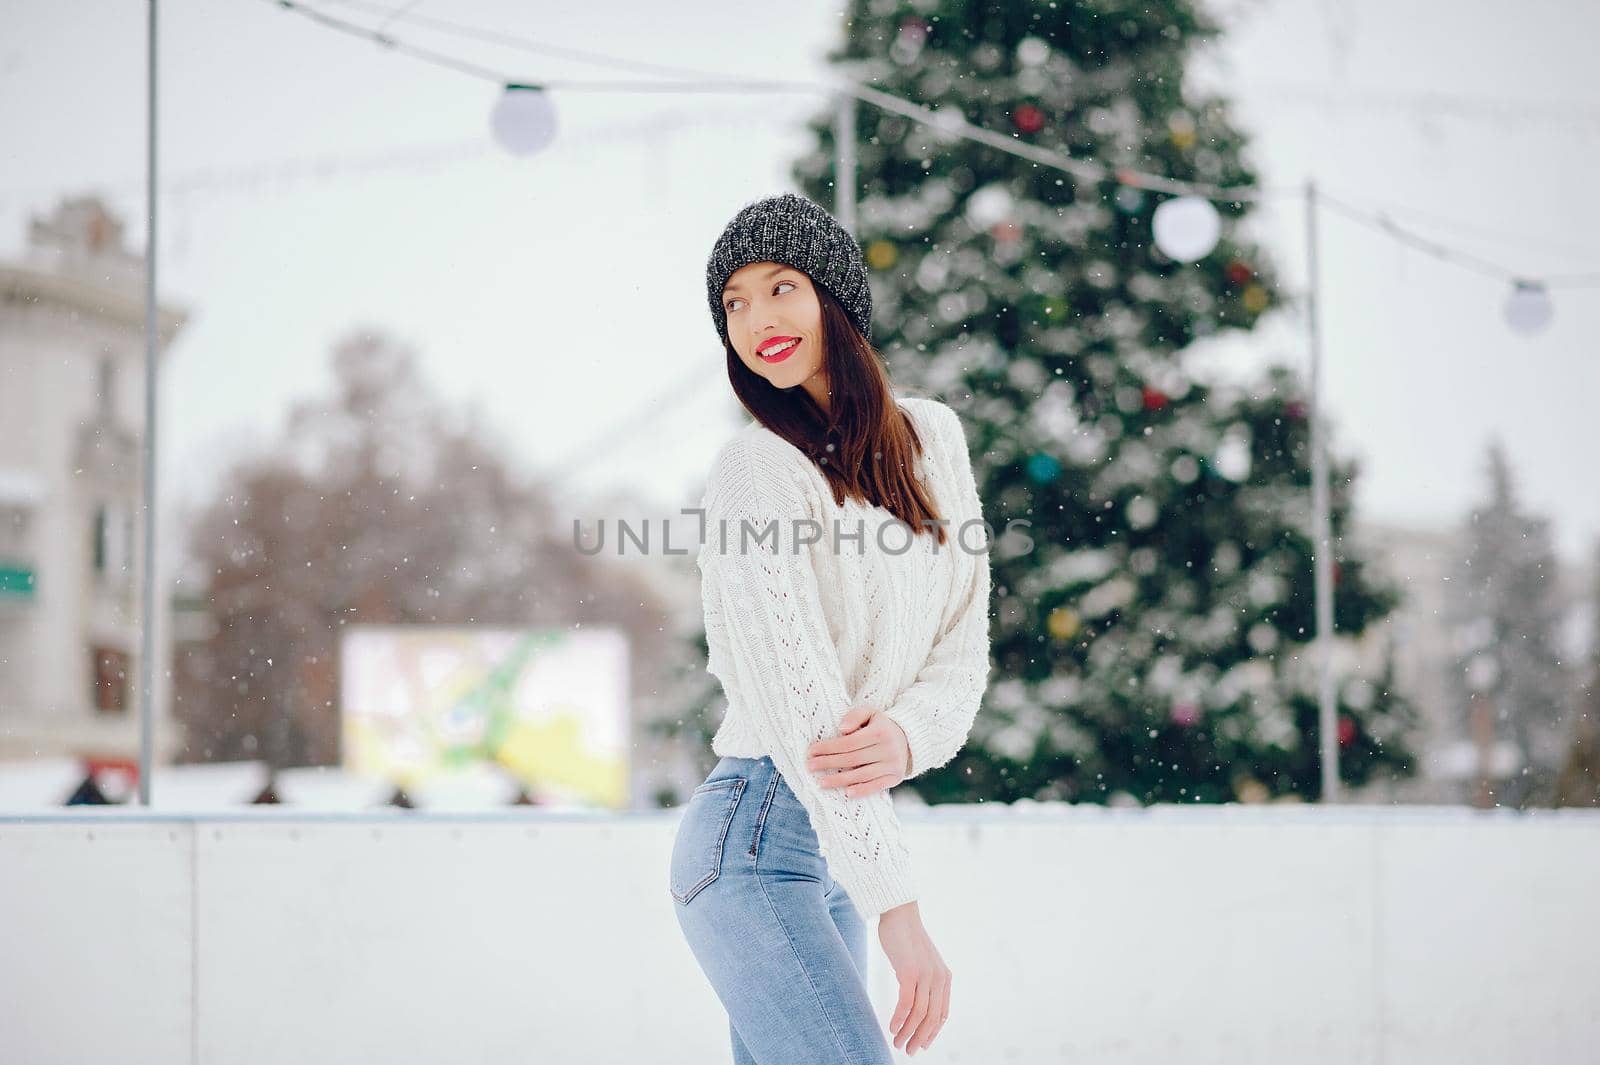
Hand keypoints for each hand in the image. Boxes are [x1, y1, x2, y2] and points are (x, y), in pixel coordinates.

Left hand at [805, 705, 911, 797]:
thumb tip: (841, 730)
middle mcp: (888, 749)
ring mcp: (892, 765)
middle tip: (810, 766)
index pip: (848, 742)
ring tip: (820, 782)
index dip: (828, 748)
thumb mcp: (870, 713)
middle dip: (828, 763)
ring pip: (861, 775)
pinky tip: (846, 793)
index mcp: (880, 732)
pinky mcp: (895, 778)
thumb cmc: (880, 726)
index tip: (811, 751)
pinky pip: (876, 786)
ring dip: (839, 780)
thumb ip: (855, 716)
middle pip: (852, 759)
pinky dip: (861, 791)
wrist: (908, 738)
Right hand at [878, 902, 950, 1054]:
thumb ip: (923, 981)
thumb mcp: (921, 963)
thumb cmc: (906, 938)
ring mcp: (925, 974)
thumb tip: (914, 1004)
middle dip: (920, 1038)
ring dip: (908, 1033)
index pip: (942, 1013)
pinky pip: (906, 1003)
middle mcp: (939, 978)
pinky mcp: (909, 971)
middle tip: (907, 1050)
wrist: (899, 913)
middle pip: (932, 1018)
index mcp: (944, 977)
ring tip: (897, 1043)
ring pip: (919, 1014)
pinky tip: (892, 1028)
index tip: (922, 1045)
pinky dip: (900, 1019)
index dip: (932, 1032)